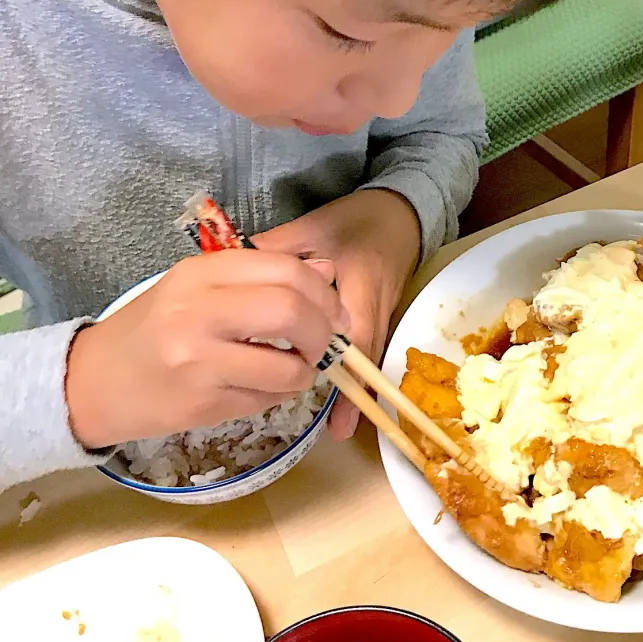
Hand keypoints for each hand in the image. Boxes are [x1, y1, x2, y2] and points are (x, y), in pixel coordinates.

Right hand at [65, 251, 350, 448]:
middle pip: (290, 310)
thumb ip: (262, 277)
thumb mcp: (199, 288)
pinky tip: (262, 387)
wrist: (94, 382)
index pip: (284, 269)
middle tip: (327, 344)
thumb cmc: (154, 329)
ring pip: (287, 365)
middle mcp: (197, 310)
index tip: (333, 310)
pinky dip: (278, 394)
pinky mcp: (200, 403)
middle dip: (324, 331)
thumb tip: (328, 271)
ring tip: (295, 369)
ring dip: (305, 372)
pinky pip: (265, 398)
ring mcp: (197, 359)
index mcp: (200, 273)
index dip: (322, 292)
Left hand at [254, 189, 420, 440]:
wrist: (402, 213)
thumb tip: (240, 267)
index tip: (326, 383)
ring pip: (370, 355)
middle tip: (340, 428)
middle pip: (367, 353)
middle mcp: (376, 303)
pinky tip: (347, 398)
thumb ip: (282, 246)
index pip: (354, 327)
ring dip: (357, 389)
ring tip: (343, 427)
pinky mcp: (380, 314)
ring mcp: (382, 312)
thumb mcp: (318, 225)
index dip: (343, 362)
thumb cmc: (359, 219)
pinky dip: (358, 374)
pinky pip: (369, 348)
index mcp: (361, 280)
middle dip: (354, 391)